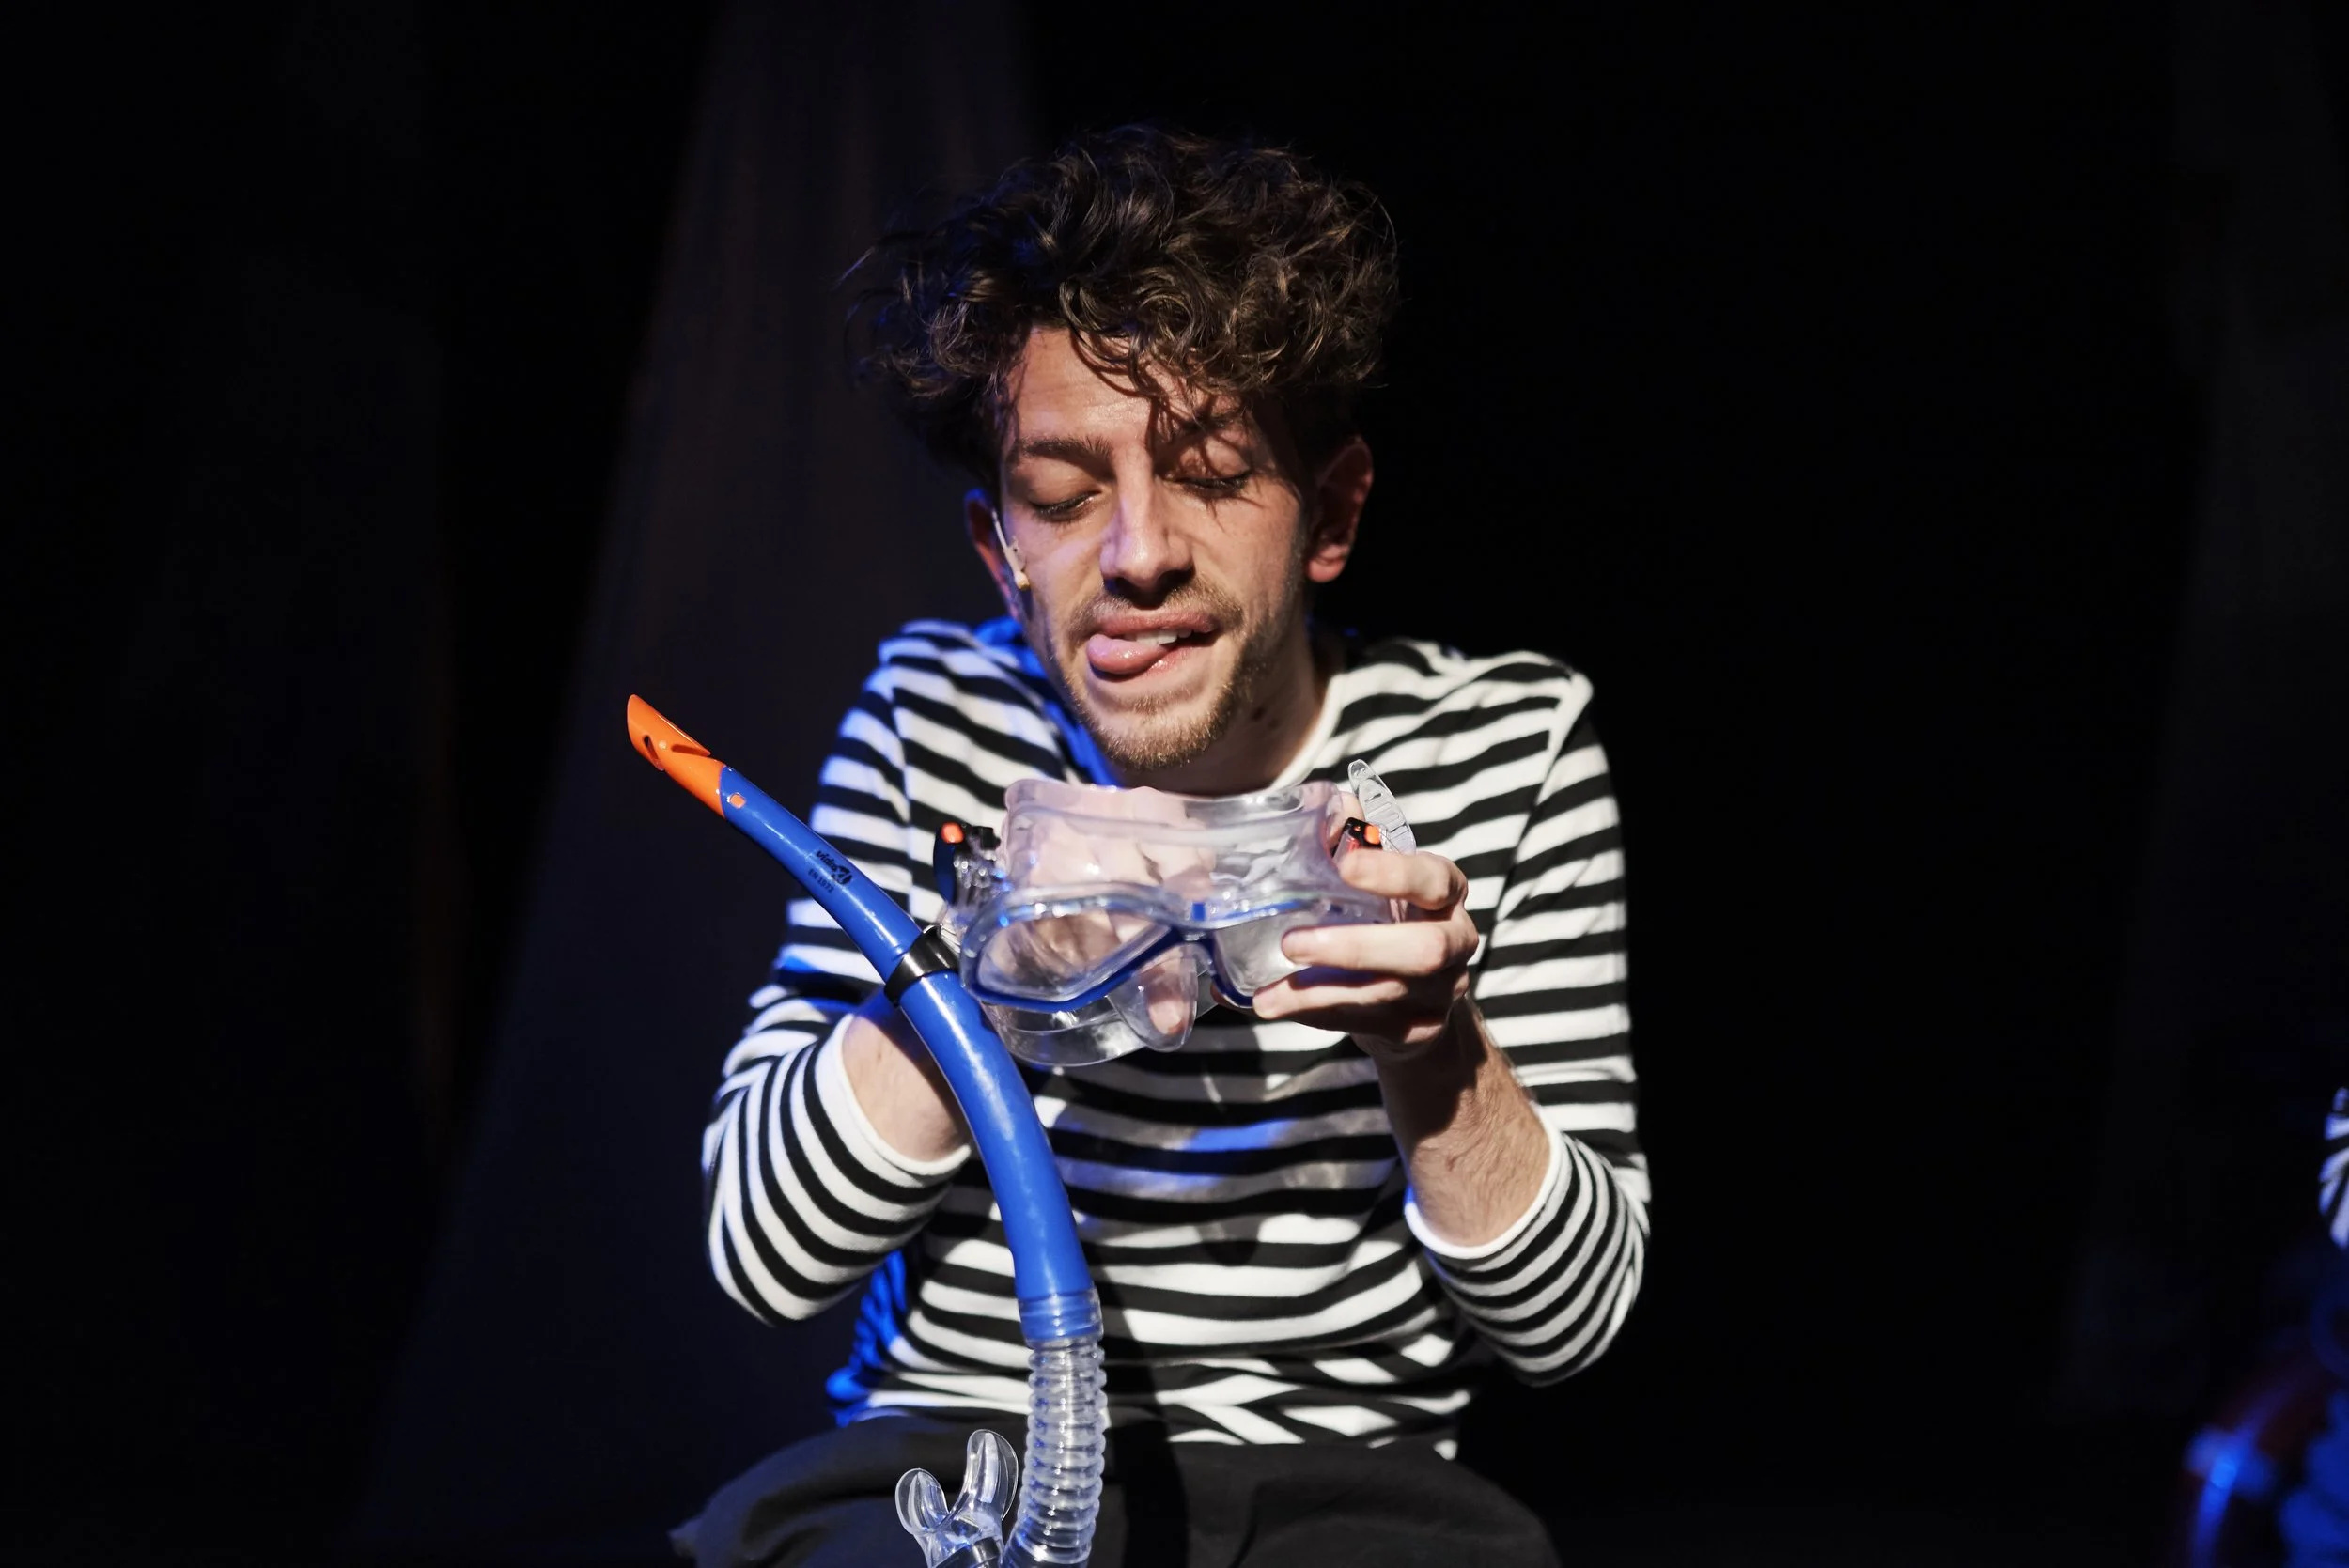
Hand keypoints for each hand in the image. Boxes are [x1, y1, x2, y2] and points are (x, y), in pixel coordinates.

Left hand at [1250, 845, 1477, 1056]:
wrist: (1419, 992)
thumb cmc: (1388, 915)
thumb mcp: (1377, 874)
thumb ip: (1354, 837)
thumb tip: (1327, 808)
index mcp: (1446, 893)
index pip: (1434, 878)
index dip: (1392, 872)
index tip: (1342, 865)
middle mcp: (1454, 941)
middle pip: (1423, 950)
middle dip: (1354, 948)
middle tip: (1291, 943)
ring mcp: (1440, 992)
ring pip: (1386, 995)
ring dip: (1321, 993)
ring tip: (1267, 995)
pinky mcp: (1418, 1030)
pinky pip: (1366, 1024)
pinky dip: (1316, 1016)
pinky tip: (1276, 1005)